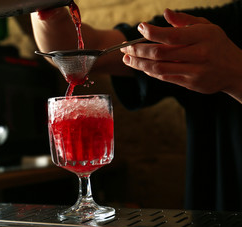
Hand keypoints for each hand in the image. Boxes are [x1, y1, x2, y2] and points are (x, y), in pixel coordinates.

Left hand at [121, 8, 241, 102]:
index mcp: (202, 36)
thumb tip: (164, 13)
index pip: (171, 35)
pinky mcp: (190, 84)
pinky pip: (165, 77)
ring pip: (159, 68)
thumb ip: (184, 20)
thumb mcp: (206, 27)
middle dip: (138, 50)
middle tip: (125, 48)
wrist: (235, 70)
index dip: (152, 32)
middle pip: (160, 53)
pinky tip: (141, 66)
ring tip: (127, 59)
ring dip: (139, 64)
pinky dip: (150, 72)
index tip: (140, 28)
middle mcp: (198, 54)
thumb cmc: (217, 44)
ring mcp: (194, 71)